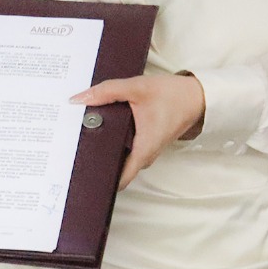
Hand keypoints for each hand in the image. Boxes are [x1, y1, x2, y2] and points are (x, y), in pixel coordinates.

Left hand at [73, 73, 205, 189]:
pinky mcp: (145, 143)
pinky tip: (99, 128)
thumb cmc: (173, 95)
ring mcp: (146, 150)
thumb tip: (78, 99)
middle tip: (70, 151)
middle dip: (95, 161)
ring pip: (120, 157)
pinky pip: (125, 148)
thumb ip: (107, 92)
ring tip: (78, 138)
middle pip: (115, 168)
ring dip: (103, 149)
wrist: (197, 96)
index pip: (120, 179)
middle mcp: (145, 155)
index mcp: (144, 149)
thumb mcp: (137, 88)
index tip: (81, 175)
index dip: (100, 180)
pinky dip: (112, 141)